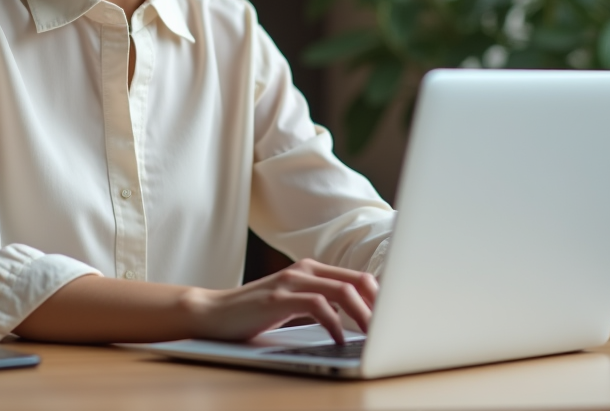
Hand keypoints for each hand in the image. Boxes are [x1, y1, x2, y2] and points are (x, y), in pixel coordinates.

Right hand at [184, 259, 377, 344]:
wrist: (213, 313)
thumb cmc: (255, 313)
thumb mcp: (293, 304)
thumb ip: (321, 304)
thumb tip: (360, 321)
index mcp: (311, 269)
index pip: (358, 277)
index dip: (381, 297)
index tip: (396, 319)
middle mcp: (304, 270)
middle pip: (357, 281)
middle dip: (379, 306)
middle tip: (392, 330)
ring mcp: (291, 281)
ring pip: (342, 292)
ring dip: (363, 316)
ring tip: (373, 337)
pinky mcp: (278, 298)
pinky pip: (318, 306)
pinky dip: (334, 323)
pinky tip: (338, 339)